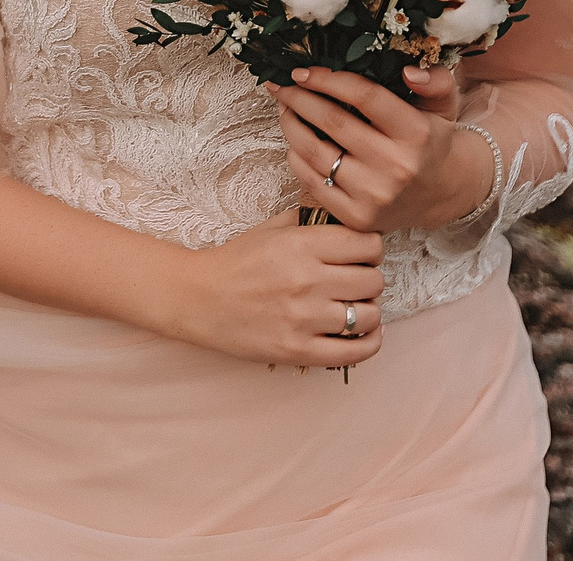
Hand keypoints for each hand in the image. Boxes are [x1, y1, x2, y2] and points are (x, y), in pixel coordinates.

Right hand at [151, 218, 386, 367]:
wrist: (198, 299)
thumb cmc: (236, 262)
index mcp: (301, 245)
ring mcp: (304, 318)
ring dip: (368, 310)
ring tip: (353, 307)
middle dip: (369, 278)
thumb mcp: (271, 229)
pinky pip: (357, 351)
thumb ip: (311, 221)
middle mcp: (307, 280)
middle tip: (355, 281)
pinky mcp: (299, 350)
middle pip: (374, 280)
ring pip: (370, 315)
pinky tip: (364, 333)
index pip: (368, 244)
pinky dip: (370, 342)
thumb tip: (347, 220)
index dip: (370, 248)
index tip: (361, 254)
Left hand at [270, 65, 491, 234]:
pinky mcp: (358, 217)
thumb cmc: (432, 141)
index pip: (365, 96)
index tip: (303, 71)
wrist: (442, 193)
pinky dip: (296, 156)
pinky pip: (312, 181)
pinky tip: (294, 141)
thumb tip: (409, 71)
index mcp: (417, 134)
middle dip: (299, 97)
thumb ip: (435, 81)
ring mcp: (375, 195)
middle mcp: (397, 166)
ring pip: (315, 151)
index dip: (328, 79)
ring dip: (290, 124)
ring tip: (284, 108)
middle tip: (282, 85)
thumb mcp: (443, 106)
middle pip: (332, 121)